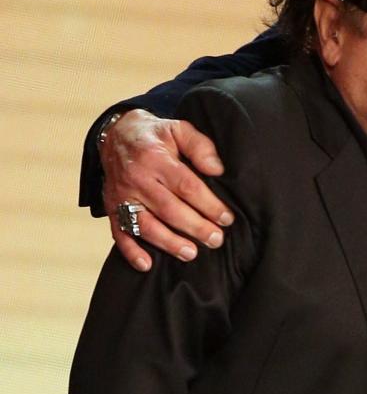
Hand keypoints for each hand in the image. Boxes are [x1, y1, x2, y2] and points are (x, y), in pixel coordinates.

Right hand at [101, 109, 231, 271]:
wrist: (116, 134)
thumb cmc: (155, 135)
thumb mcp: (179, 128)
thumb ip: (200, 146)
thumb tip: (217, 169)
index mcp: (157, 159)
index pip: (187, 186)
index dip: (209, 204)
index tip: (227, 218)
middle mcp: (137, 179)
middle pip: (169, 209)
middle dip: (195, 227)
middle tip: (216, 240)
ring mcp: (122, 196)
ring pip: (145, 225)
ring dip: (168, 243)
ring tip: (190, 254)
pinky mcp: (111, 207)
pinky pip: (119, 233)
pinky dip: (131, 251)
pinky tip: (147, 264)